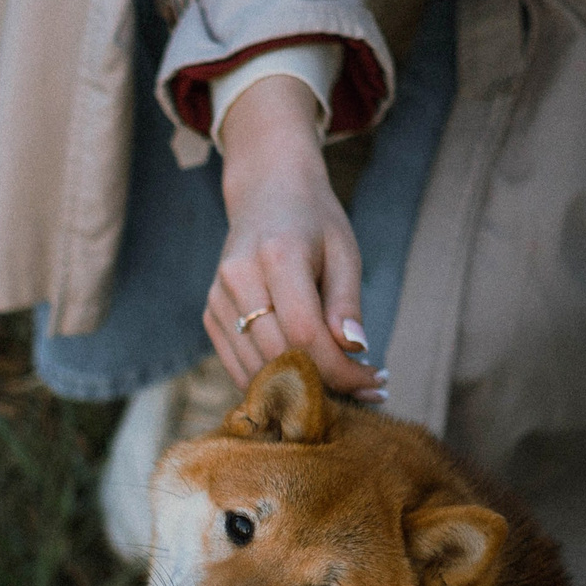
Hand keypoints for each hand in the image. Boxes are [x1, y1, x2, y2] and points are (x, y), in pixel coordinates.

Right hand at [206, 75, 381, 399]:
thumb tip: (354, 350)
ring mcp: (217, 299)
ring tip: (341, 388)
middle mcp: (238, 279)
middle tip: (365, 392)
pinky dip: (273, 382)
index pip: (306, 335)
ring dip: (299, 390)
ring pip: (255, 369)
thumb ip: (347, 303)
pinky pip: (239, 366)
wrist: (265, 193)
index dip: (341, 370)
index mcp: (277, 256)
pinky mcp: (210, 315)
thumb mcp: (344, 252)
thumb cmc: (313, 221)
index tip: (374, 381)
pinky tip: (306, 378)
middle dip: (325, 384)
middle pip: (279, 356)